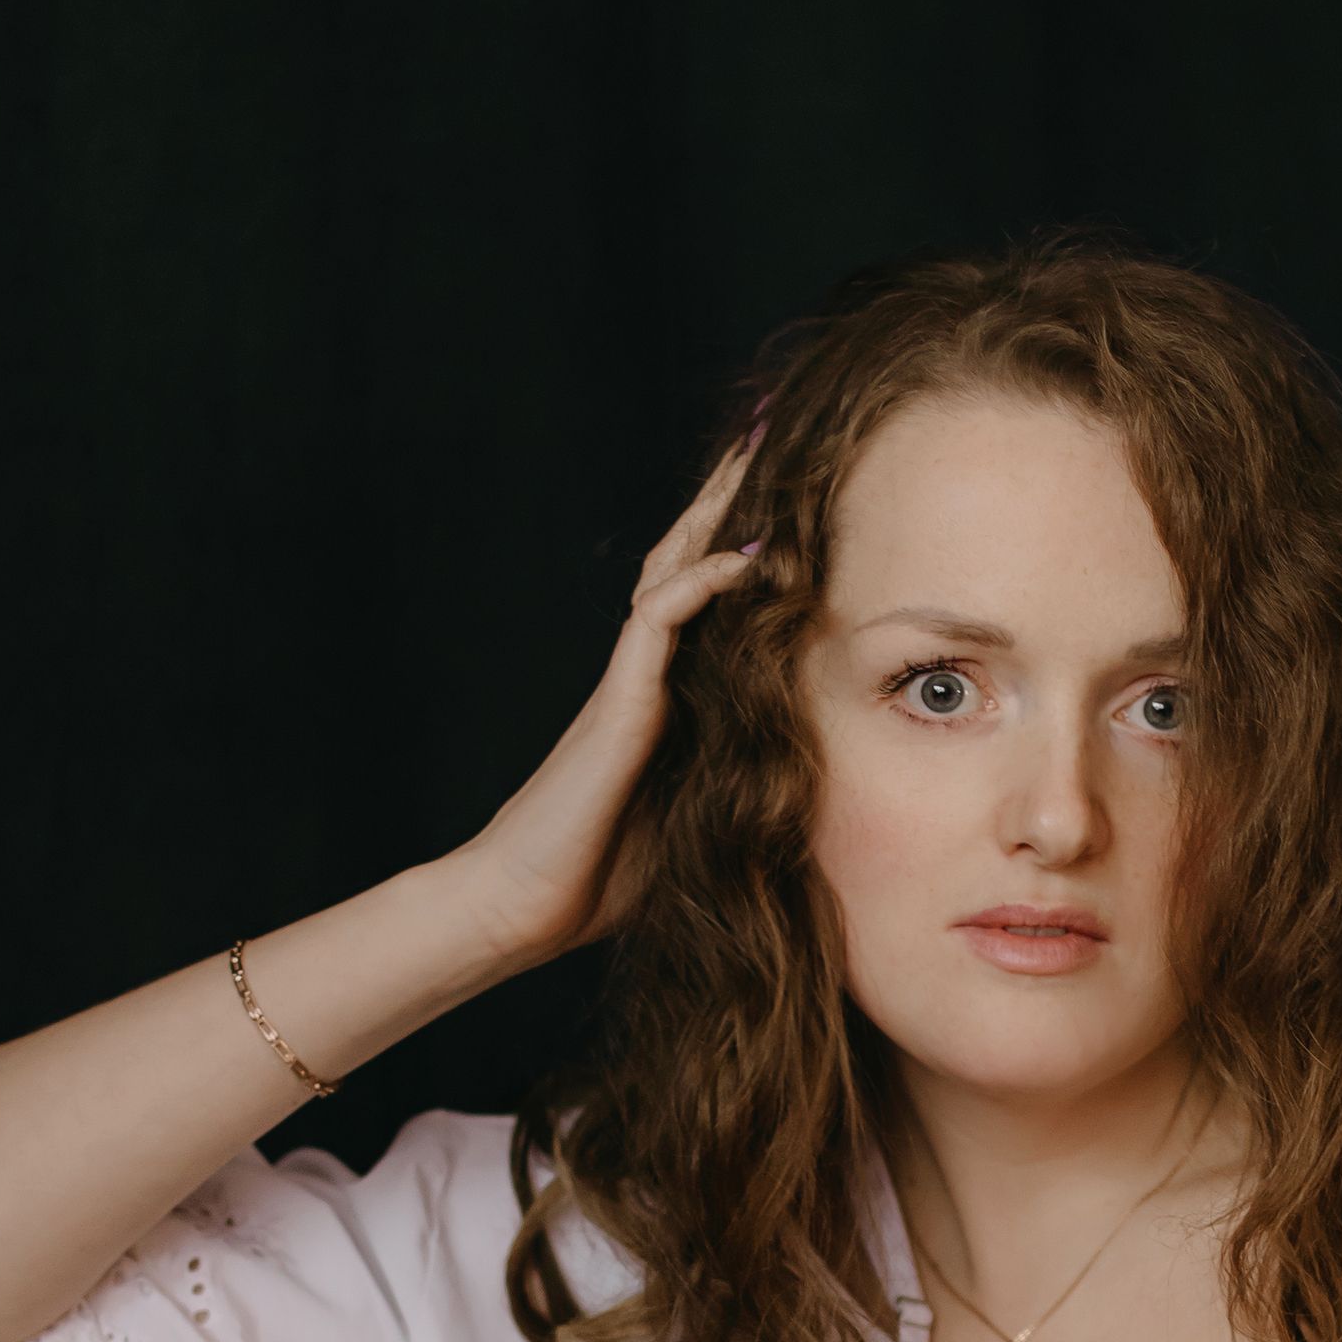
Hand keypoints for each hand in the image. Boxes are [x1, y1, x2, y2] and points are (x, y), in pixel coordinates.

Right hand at [457, 433, 766, 964]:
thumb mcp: (699, 827)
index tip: (792, 506)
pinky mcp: (618, 703)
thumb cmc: (603, 879)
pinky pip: (661, 621)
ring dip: (714, 514)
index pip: (709, 604)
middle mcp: (648, 679)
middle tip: (770, 438)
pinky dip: (702, 581)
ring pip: (673, 572)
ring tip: (756, 454)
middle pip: (688, 563)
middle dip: (726, 501)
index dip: (743, 551)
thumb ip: (739, 793)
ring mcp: (630, 684)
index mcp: (667, 702)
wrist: (525, 903)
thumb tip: (816, 803)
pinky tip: (745, 553)